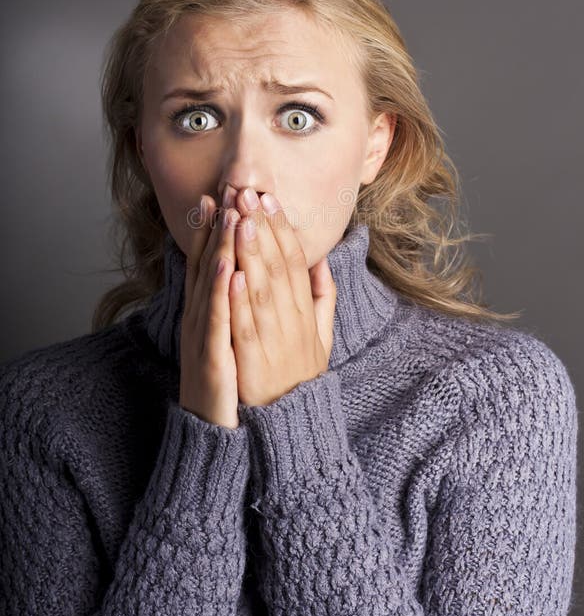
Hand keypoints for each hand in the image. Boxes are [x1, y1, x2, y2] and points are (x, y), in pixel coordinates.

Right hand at [179, 196, 241, 428]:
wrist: (217, 433)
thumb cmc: (229, 383)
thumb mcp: (232, 337)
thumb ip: (238, 304)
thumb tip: (245, 272)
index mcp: (210, 312)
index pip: (214, 262)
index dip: (219, 228)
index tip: (227, 195)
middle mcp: (201, 318)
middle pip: (209, 265)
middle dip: (219, 226)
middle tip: (227, 189)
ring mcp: (203, 337)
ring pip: (211, 286)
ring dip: (220, 250)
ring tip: (230, 216)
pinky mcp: (210, 358)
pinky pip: (217, 322)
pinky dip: (222, 295)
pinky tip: (230, 270)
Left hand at [228, 188, 336, 407]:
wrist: (292, 423)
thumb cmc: (301, 375)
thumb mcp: (323, 334)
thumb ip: (323, 297)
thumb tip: (321, 260)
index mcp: (305, 310)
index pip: (294, 260)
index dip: (281, 228)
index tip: (269, 199)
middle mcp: (291, 319)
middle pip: (276, 265)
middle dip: (260, 226)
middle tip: (247, 192)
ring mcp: (272, 339)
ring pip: (259, 287)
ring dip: (248, 250)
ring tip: (238, 217)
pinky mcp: (251, 359)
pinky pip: (243, 323)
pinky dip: (237, 297)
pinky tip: (229, 270)